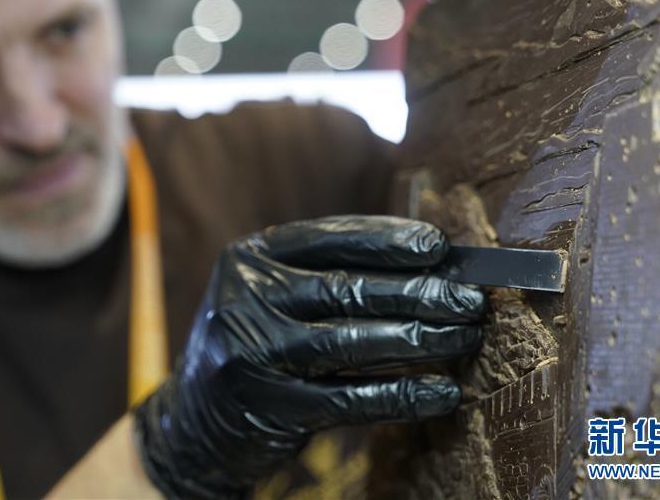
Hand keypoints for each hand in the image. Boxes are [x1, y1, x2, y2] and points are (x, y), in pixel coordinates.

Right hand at [133, 215, 486, 497]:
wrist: (191, 421)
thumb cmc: (253, 344)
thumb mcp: (271, 295)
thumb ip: (327, 275)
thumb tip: (427, 263)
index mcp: (250, 257)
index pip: (329, 237)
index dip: (388, 240)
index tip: (438, 247)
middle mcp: (246, 298)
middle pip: (347, 288)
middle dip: (418, 292)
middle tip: (469, 299)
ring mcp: (253, 353)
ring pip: (350, 341)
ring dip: (418, 340)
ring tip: (465, 337)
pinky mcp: (268, 406)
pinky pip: (348, 398)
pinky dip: (400, 395)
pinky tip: (440, 392)